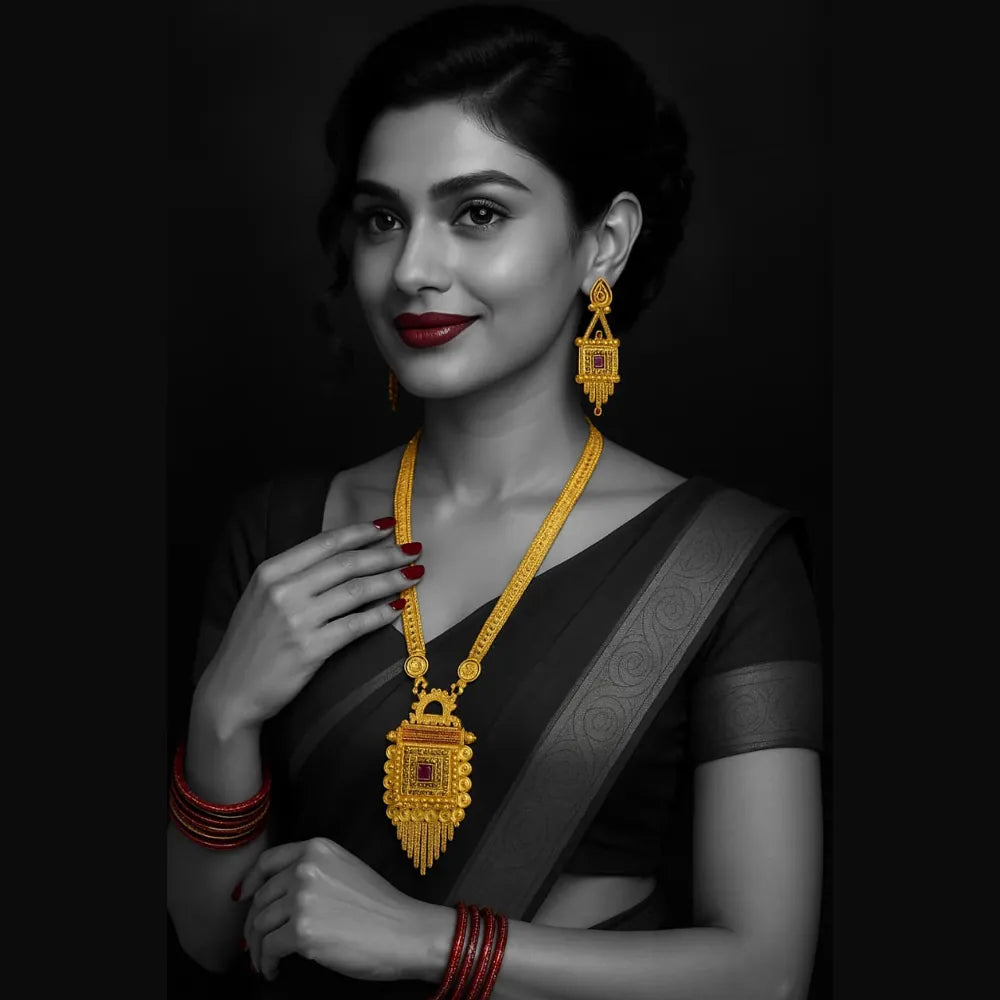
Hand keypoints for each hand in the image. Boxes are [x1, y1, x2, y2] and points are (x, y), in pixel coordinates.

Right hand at [196, 519, 423, 734]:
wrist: (231, 691)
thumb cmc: (252, 643)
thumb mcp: (262, 597)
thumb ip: (295, 575)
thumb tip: (344, 557)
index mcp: (271, 571)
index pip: (325, 542)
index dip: (361, 531)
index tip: (389, 524)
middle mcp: (283, 590)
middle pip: (347, 564)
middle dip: (386, 554)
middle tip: (413, 548)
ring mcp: (296, 620)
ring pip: (356, 591)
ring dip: (391, 581)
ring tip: (415, 574)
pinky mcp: (309, 649)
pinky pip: (355, 626)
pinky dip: (380, 614)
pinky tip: (399, 608)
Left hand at [240, 838, 453, 982]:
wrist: (405, 931)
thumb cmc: (380, 907)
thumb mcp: (345, 869)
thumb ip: (312, 871)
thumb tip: (274, 897)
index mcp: (317, 848)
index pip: (267, 862)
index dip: (250, 882)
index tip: (243, 899)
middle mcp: (305, 868)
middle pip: (261, 898)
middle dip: (254, 925)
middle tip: (256, 945)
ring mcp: (303, 898)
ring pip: (260, 926)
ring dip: (259, 949)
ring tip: (267, 962)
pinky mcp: (302, 931)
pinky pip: (269, 950)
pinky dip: (267, 964)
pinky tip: (275, 971)